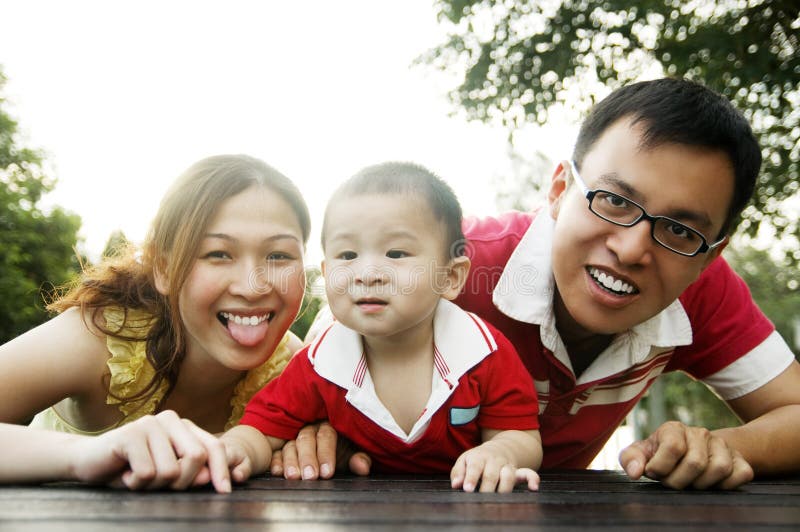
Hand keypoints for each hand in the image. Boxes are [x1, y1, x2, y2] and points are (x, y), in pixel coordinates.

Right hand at [69, 410, 230, 492]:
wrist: (87, 462)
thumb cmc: (131, 469)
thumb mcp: (164, 474)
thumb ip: (189, 472)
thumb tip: (207, 477)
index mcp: (183, 426)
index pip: (213, 447)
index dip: (221, 470)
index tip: (225, 491)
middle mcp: (170, 419)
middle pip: (196, 458)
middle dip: (182, 482)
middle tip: (157, 484)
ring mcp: (149, 423)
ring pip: (170, 471)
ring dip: (153, 486)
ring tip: (137, 476)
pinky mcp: (130, 435)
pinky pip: (147, 473)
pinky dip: (135, 483)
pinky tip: (125, 474)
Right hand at [269, 422, 371, 478]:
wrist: (330, 453)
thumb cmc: (343, 451)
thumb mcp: (353, 454)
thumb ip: (359, 459)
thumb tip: (362, 466)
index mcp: (329, 427)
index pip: (327, 436)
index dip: (326, 454)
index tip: (327, 473)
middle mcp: (310, 429)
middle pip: (306, 439)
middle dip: (308, 458)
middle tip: (310, 476)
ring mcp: (294, 438)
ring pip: (290, 446)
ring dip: (291, 462)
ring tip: (293, 477)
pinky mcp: (282, 449)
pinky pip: (277, 453)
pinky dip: (276, 462)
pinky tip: (277, 472)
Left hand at [450, 442, 539, 492]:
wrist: (498, 448)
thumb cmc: (477, 459)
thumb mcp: (464, 461)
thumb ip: (458, 472)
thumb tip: (456, 485)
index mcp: (479, 457)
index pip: (475, 467)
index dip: (471, 478)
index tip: (467, 489)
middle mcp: (494, 460)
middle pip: (491, 474)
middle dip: (486, 488)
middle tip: (481, 499)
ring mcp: (507, 465)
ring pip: (508, 476)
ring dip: (504, 489)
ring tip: (498, 499)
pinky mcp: (518, 471)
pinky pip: (529, 473)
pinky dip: (533, 479)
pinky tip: (534, 488)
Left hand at [619, 421, 753, 489]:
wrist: (689, 453)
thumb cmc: (659, 456)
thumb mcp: (640, 454)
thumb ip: (631, 459)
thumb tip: (635, 472)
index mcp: (673, 429)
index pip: (673, 447)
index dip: (661, 467)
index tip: (653, 473)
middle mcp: (700, 433)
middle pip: (696, 462)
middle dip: (679, 481)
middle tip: (672, 482)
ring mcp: (721, 445)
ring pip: (720, 468)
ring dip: (702, 484)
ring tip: (690, 483)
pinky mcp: (739, 459)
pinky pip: (741, 474)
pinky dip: (726, 485)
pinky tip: (711, 484)